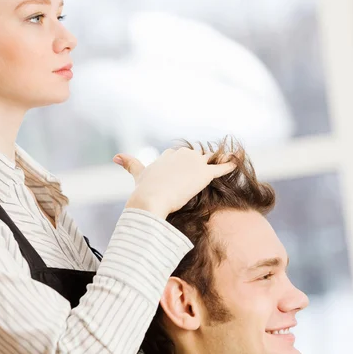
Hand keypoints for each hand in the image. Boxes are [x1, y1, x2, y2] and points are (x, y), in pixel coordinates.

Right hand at [113, 148, 235, 218]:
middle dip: (199, 163)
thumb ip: (129, 164)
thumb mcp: (137, 175)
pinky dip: (230, 164)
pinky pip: (221, 167)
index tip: (183, 170)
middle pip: (195, 156)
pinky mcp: (204, 174)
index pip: (178, 155)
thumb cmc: (143, 191)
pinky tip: (238, 162)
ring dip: (217, 161)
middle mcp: (181, 154)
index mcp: (168, 155)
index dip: (182, 163)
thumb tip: (115, 157)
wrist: (150, 199)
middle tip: (204, 173)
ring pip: (209, 160)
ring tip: (226, 163)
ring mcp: (194, 163)